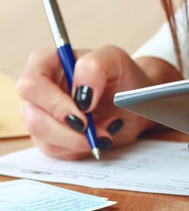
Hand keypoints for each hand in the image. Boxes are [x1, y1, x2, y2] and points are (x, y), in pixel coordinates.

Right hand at [18, 46, 178, 159]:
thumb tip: (80, 94)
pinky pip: (57, 151)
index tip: (84, 116)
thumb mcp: (115, 60)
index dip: (55, 105)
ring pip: (44, 139)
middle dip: (70, 131)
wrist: (134, 102)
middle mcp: (39, 90)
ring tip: (106, 130)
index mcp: (46, 63)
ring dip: (80, 141)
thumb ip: (94, 68)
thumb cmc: (122, 76)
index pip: (32, 86)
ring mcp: (42, 114)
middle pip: (34, 118)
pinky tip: (99, 136)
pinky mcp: (51, 136)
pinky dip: (82, 148)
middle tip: (100, 131)